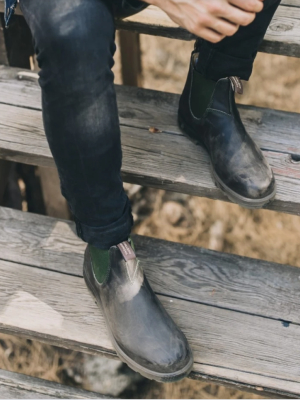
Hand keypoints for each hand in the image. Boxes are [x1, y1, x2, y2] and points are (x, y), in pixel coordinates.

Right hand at [144, 0, 263, 42]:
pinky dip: (222, 34)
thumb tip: (249, 0)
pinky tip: (220, 27)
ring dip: (235, 26)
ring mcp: (205, 19)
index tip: (257, 6)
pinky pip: (217, 38)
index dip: (256, 5)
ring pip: (232, 30)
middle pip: (244, 19)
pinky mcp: (196, 29)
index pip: (247, 2)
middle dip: (249, 17)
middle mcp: (214, 5)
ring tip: (232, 21)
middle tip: (248, 16)